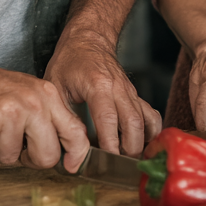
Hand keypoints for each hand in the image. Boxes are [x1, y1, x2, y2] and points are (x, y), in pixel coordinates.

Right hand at [0, 59, 89, 170]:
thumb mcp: (30, 94)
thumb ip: (50, 118)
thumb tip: (70, 149)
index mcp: (47, 95)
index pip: (74, 131)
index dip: (76, 154)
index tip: (71, 166)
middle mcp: (33, 102)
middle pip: (48, 156)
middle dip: (31, 159)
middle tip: (16, 145)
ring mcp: (10, 112)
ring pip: (13, 159)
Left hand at [45, 35, 161, 157]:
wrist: (89, 38)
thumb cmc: (70, 60)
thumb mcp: (55, 85)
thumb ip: (60, 116)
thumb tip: (65, 148)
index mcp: (97, 85)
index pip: (108, 119)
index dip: (110, 144)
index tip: (106, 162)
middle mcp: (118, 88)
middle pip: (133, 124)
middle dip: (129, 150)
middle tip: (117, 167)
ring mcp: (130, 91)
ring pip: (146, 121)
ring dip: (140, 144)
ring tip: (128, 160)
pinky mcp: (135, 94)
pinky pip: (150, 115)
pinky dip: (150, 132)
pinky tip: (141, 145)